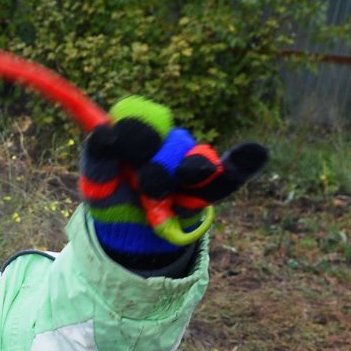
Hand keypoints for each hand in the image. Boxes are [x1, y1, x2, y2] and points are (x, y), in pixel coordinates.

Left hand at [79, 96, 267, 257]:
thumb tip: (103, 130)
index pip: (138, 113)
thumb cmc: (112, 203)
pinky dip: (238, 166)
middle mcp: (164, 139)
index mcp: (135, 131)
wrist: (131, 237)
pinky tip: (254, 153)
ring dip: (178, 176)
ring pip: (192, 158)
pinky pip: (225, 176)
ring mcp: (187, 161)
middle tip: (141, 186)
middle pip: (167, 135)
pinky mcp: (206, 186)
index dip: (131, 130)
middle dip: (153, 163)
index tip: (115, 144)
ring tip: (158, 198)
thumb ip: (96, 159)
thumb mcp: (96, 186)